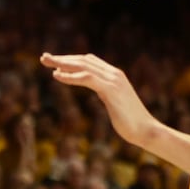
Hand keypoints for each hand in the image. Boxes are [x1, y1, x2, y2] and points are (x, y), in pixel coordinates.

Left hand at [41, 52, 160, 148]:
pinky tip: (57, 76)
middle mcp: (114, 74)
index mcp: (114, 75)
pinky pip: (87, 78)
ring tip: (46, 62)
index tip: (54, 62)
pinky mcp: (111, 90)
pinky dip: (70, 76)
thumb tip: (95, 87)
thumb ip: (104, 91)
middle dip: (62, 58)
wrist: (146, 130)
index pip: (89, 61)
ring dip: (62, 63)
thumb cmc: (129, 121)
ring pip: (83, 66)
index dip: (70, 59)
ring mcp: (113, 80)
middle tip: (43, 57)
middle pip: (83, 60)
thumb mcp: (113, 101)